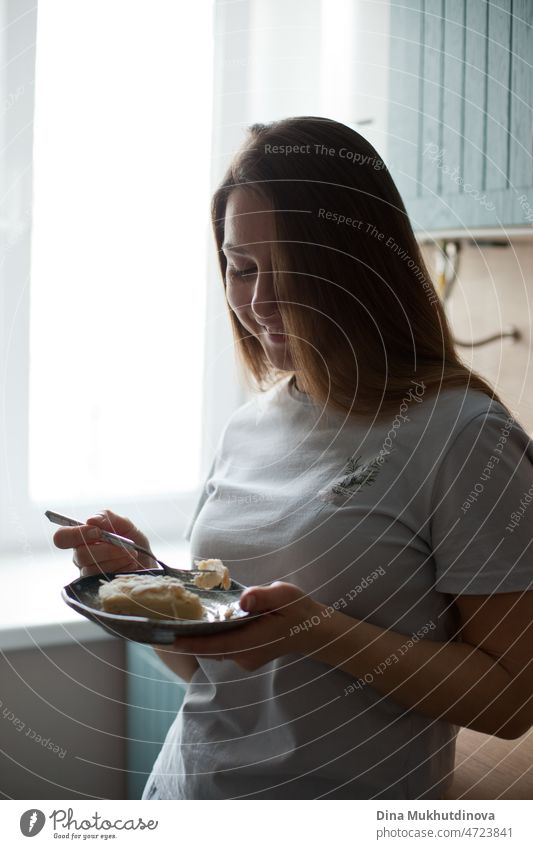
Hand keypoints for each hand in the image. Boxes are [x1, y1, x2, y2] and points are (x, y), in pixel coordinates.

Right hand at [53, 508, 152, 576]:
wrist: (149, 566)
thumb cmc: (134, 544)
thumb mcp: (126, 525)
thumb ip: (108, 517)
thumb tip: (91, 520)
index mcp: (82, 539)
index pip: (61, 537)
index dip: (76, 534)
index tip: (97, 532)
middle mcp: (81, 557)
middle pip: (80, 554)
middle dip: (106, 548)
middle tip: (124, 546)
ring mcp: (88, 575)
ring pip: (93, 568)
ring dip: (117, 558)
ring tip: (131, 555)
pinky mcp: (97, 588)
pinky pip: (103, 578)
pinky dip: (120, 568)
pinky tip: (129, 566)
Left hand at [172, 581, 323, 670]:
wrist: (312, 630)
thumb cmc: (298, 610)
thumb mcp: (285, 595)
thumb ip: (263, 596)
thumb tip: (244, 599)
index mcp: (252, 643)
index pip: (214, 645)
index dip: (189, 643)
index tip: (166, 638)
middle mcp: (244, 656)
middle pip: (207, 649)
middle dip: (183, 640)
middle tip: (156, 627)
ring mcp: (243, 658)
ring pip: (211, 650)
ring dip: (191, 640)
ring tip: (167, 625)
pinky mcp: (243, 655)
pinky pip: (218, 648)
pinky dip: (203, 639)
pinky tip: (191, 626)